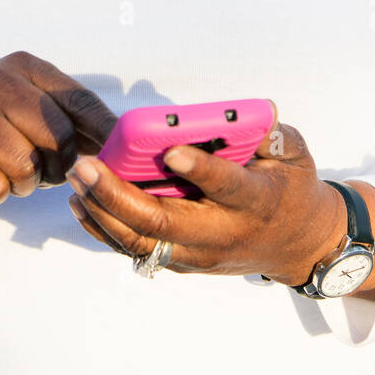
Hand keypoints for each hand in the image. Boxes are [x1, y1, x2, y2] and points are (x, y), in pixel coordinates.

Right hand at [0, 51, 117, 211]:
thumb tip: (118, 145)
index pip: (78, 99)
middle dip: (56, 164)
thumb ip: (68, 122)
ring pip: (29, 167)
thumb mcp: (25, 114)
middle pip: (59, 135)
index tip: (123, 155)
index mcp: (21, 67)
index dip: (105, 131)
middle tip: (37, 167)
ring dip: (21, 182)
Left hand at [66, 109, 346, 285]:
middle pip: (163, 222)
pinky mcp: (183, 263)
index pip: (227, 187)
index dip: (200, 170)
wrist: (298, 244)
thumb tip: (250, 112)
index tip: (171, 150)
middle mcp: (224, 233)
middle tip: (86, 165)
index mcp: (257, 200)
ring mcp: (200, 254)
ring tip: (76, 179)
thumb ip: (269, 132)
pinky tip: (81, 204)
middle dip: (117, 195)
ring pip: (142, 241)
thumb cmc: (291, 186)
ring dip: (102, 212)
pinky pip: (137, 250)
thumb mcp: (293, 153)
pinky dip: (104, 229)